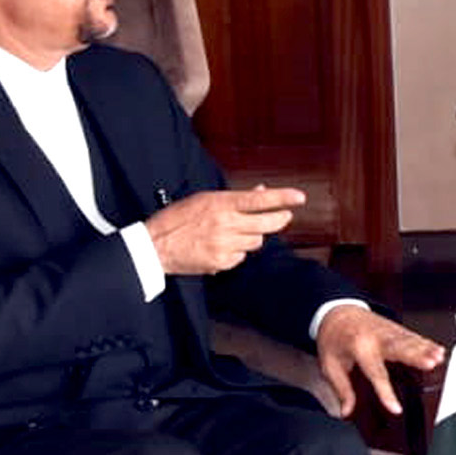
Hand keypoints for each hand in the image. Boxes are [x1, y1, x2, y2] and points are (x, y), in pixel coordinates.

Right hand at [147, 185, 301, 275]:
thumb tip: (261, 191)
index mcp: (221, 204)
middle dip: (280, 219)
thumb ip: (235, 198)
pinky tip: (222, 247)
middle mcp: (226, 224)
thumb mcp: (205, 199)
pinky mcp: (222, 263)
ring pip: (256, 241)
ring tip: (237, 232)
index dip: (282, 198)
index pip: (259, 200)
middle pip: (267, 224)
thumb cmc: (178, 219)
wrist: (155, 246)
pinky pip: (242, 257)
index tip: (300, 197)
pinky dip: (238, 252)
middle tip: (284, 216)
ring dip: (254, 236)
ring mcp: (225, 245)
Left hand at [315, 303, 445, 416]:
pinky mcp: (396, 329)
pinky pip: (413, 336)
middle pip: (399, 349)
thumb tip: (346, 411)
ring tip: (440, 358)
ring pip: (410, 340)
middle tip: (431, 363)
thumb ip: (341, 389)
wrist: (336, 311)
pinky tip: (439, 350)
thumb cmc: (333, 338)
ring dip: (426, 349)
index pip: (375, 373)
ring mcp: (388, 331)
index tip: (395, 408)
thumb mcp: (329, 365)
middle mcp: (376, 338)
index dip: (386, 393)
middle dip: (416, 356)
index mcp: (358, 348)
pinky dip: (427, 342)